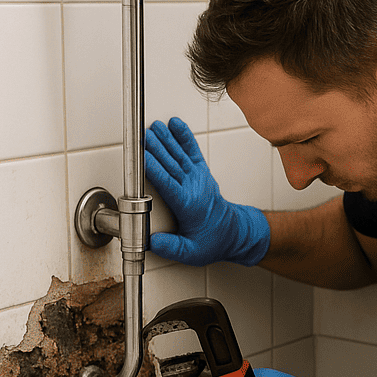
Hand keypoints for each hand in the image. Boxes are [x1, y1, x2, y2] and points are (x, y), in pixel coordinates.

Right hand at [144, 117, 269, 266]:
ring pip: (179, 154)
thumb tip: (152, 242)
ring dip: (166, 139)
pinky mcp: (201, 172)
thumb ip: (171, 247)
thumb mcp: (191, 253)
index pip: (167, 183)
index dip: (154, 168)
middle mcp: (193, 187)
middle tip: (143, 135)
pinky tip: (176, 124)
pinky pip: (192, 151)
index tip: (142, 157)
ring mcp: (198, 178)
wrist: (234, 233)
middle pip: (171, 164)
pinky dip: (184, 136)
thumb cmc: (212, 241)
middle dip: (156, 148)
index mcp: (187, 205)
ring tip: (154, 127)